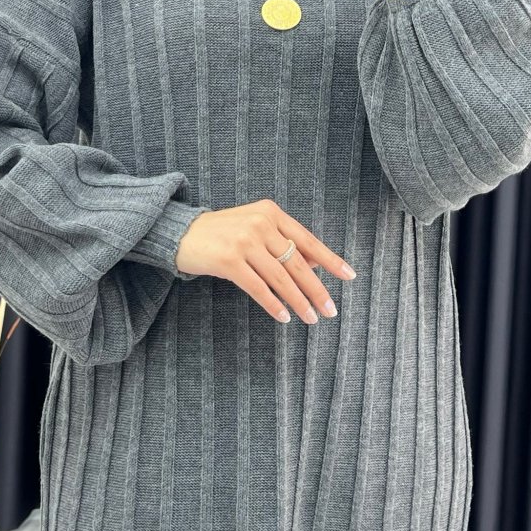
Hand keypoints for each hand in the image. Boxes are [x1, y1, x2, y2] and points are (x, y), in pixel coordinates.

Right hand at [175, 198, 355, 323]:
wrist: (181, 232)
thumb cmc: (222, 233)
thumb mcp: (254, 229)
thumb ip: (282, 243)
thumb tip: (315, 266)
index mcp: (269, 212)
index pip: (306, 239)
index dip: (330, 259)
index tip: (349, 276)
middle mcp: (260, 223)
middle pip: (297, 262)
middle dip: (316, 289)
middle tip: (330, 309)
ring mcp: (244, 240)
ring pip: (281, 278)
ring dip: (298, 301)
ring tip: (311, 318)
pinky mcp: (229, 259)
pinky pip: (259, 287)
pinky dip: (273, 304)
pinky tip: (284, 316)